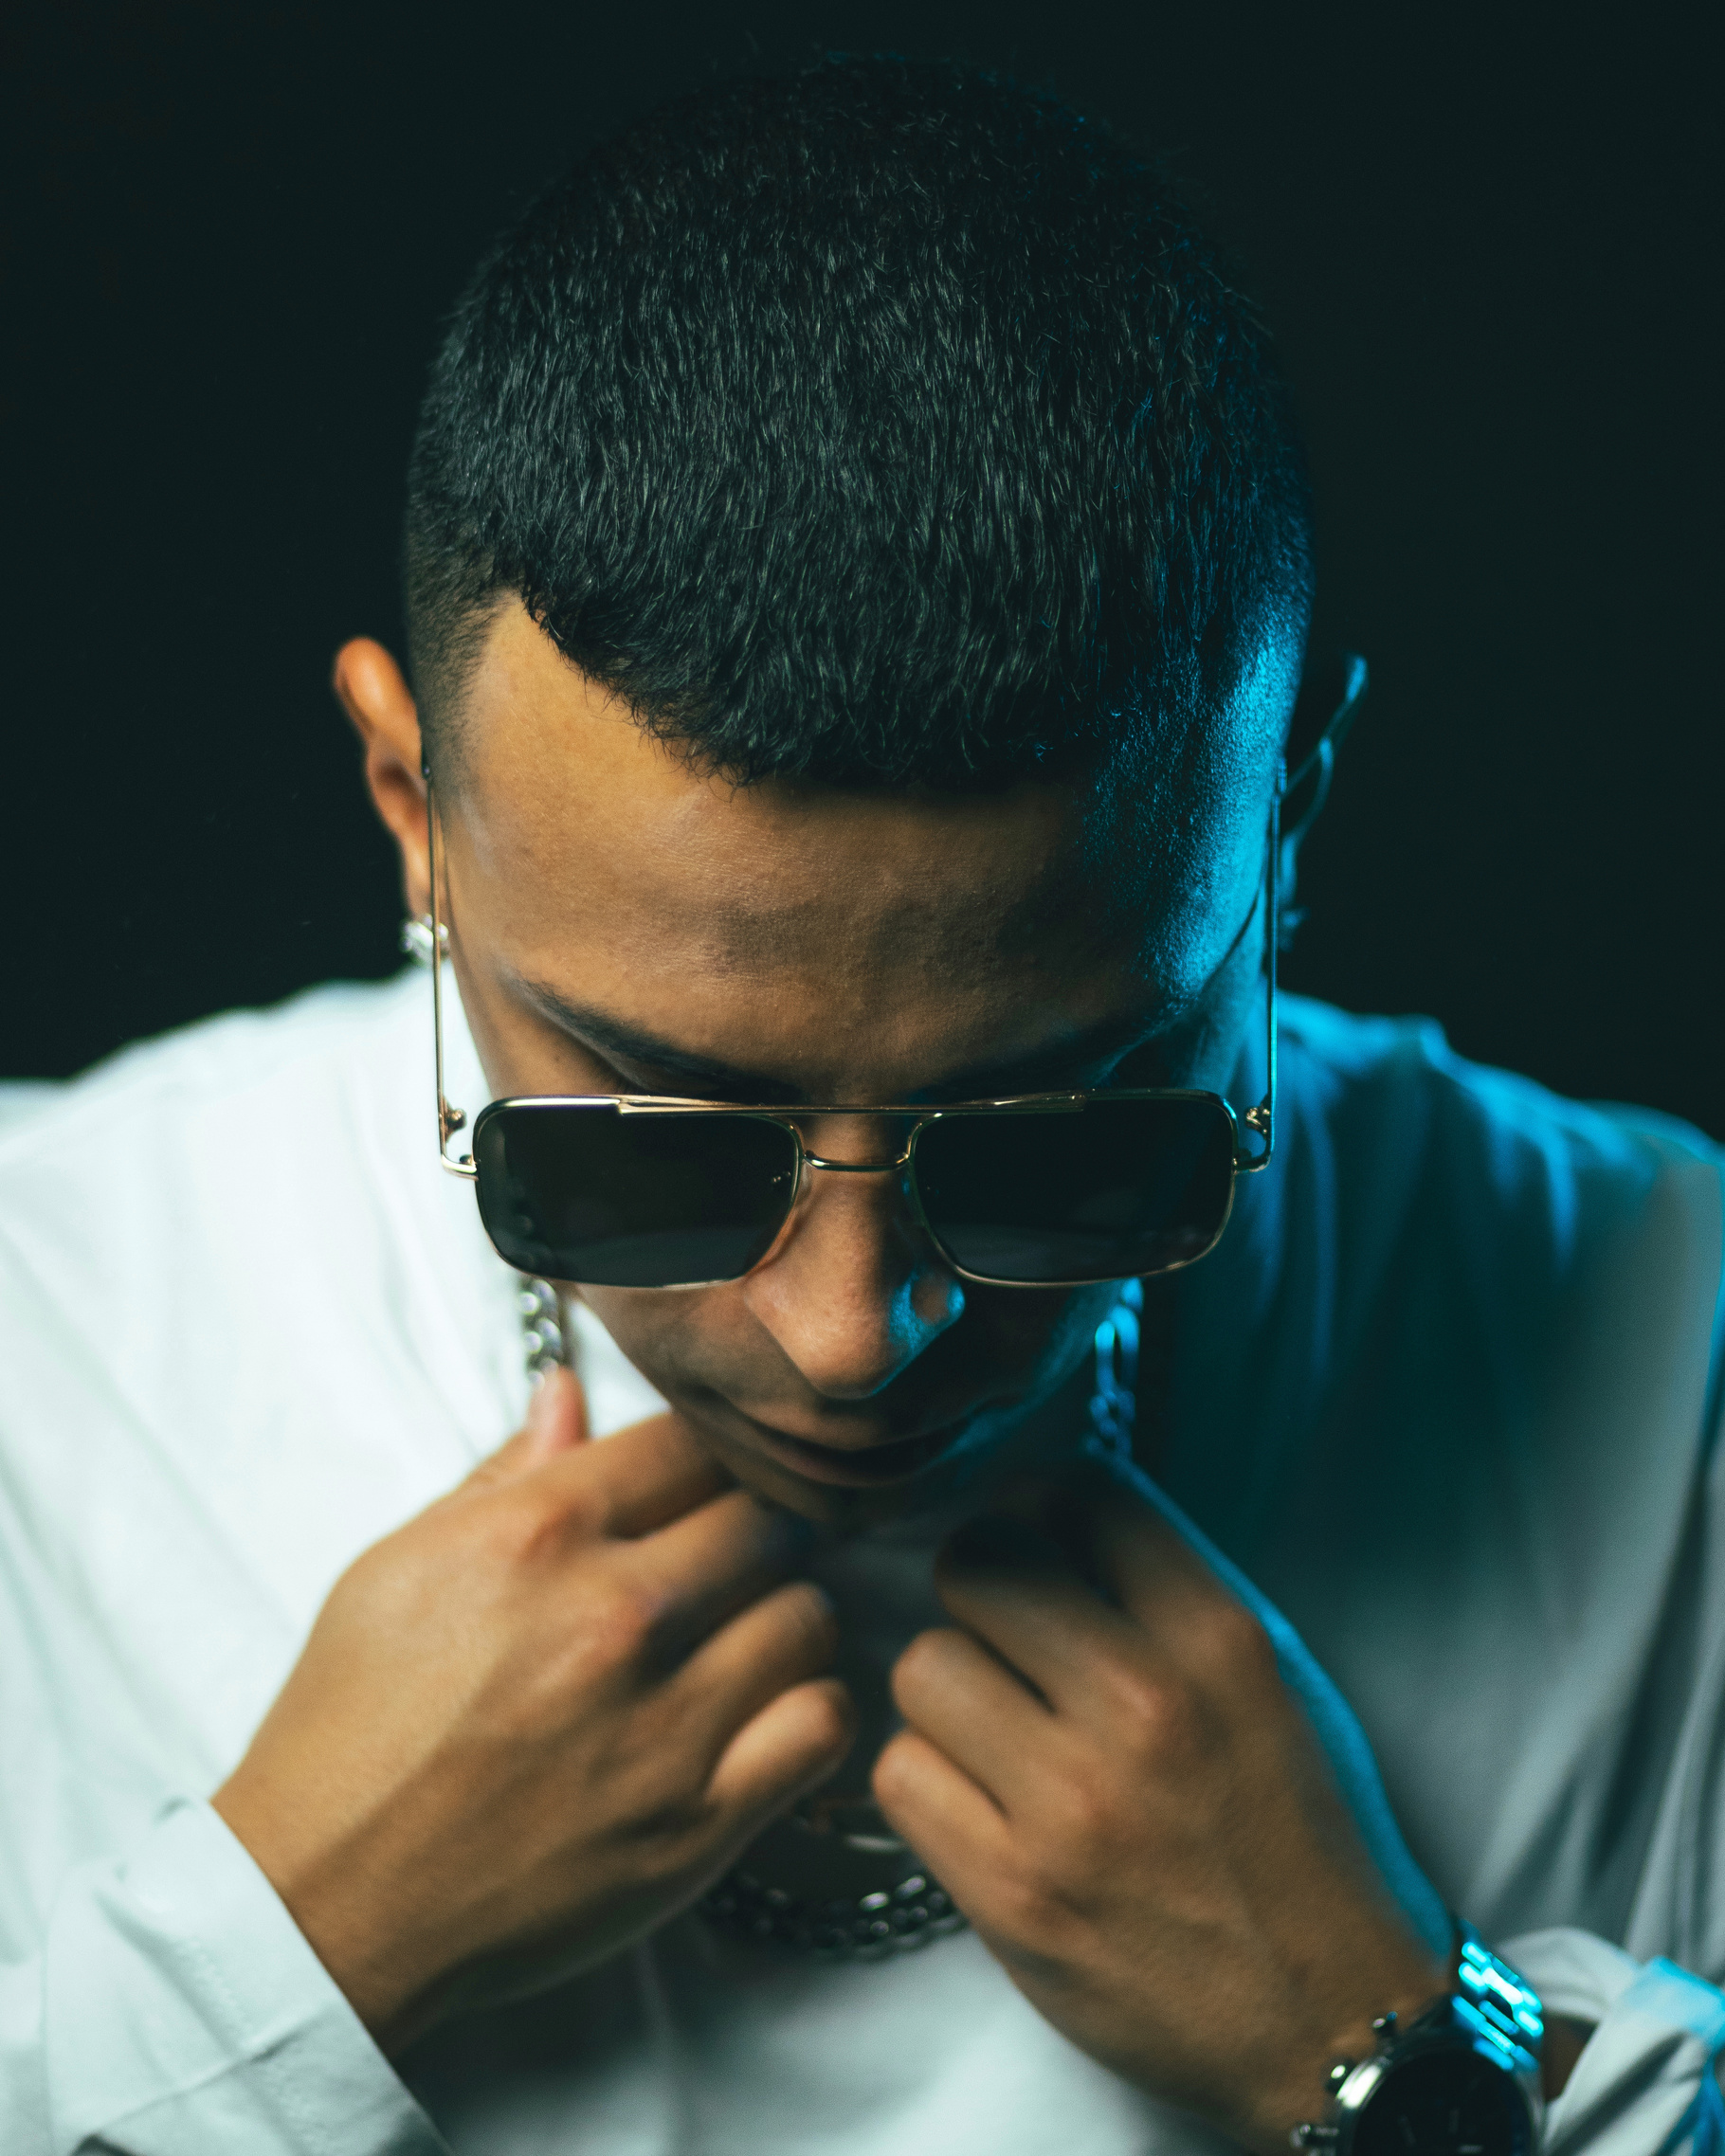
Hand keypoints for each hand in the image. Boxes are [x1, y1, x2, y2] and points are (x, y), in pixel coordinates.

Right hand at [213, 1367, 852, 2051]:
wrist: (326, 1904)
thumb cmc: (351, 1729)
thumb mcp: (399, 1566)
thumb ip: (503, 1473)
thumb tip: (570, 1392)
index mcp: (539, 1532)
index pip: (693, 1441)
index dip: (705, 1455)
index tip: (700, 1484)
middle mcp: (616, 1614)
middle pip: (768, 1518)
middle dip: (752, 1530)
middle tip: (727, 1561)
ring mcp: (667, 1720)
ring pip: (809, 1612)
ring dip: (784, 1616)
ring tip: (745, 1635)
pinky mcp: (698, 1821)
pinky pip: (821, 1724)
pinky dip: (810, 1708)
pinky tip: (766, 1709)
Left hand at [872, 1464, 1447, 2152]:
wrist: (1331, 2022)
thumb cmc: (1299, 1838)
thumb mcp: (1276, 1681)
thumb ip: (1169, 1592)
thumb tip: (1052, 1517)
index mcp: (1219, 1641)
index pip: (1079, 1491)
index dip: (1043, 1508)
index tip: (1042, 1545)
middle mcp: (1144, 1708)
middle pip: (976, 1565)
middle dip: (980, 1595)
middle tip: (1003, 1640)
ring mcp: (1072, 1805)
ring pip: (922, 1667)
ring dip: (946, 1694)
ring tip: (990, 1729)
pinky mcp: (1014, 1894)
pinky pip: (900, 1776)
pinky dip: (926, 1782)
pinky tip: (974, 1801)